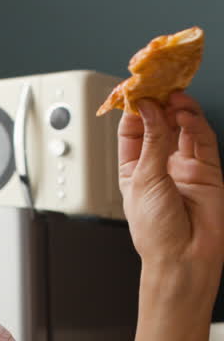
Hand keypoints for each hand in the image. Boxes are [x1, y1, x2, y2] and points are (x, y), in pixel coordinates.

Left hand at [118, 92, 223, 280]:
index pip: (133, 130)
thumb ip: (150, 140)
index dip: (134, 109)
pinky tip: (184, 114)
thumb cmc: (155, 232)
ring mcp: (185, 166)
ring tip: (172, 96)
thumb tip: (147, 108)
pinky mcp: (208, 169)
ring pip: (183, 127)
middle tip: (158, 82)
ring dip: (177, 108)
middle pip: (160, 123)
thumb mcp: (144, 179)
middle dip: (158, 102)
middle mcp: (161, 165)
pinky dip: (194, 123)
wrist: (183, 258)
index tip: (134, 89)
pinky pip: (202, 139)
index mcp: (135, 169)